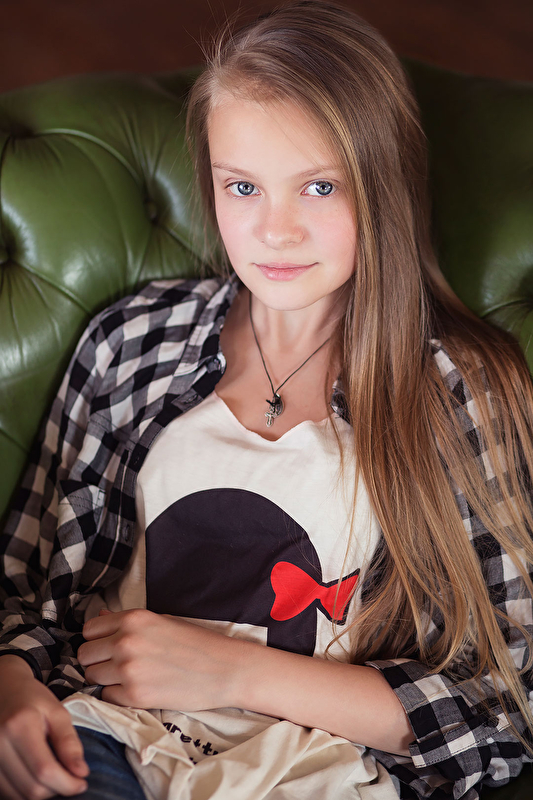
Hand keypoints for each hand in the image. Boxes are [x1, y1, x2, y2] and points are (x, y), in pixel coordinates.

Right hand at [0, 655, 88, 799]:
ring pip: (19, 796)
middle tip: (71, 778)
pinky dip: (26, 792)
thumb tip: (81, 772)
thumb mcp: (57, 712)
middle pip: (31, 788)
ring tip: (55, 775)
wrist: (4, 691)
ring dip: (42, 793)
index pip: (44, 769)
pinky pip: (7, 793)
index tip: (82, 783)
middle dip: (57, 789)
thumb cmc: (33, 700)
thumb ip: (69, 742)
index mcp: (20, 726)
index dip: (67, 783)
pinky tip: (38, 777)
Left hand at [79, 608, 248, 710]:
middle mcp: (125, 642)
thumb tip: (99, 617)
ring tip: (128, 677)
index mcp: (133, 618)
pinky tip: (137, 689)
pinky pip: (106, 696)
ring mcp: (128, 670)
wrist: (224, 669)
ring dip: (104, 678)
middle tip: (116, 664)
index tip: (108, 645)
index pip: (89, 629)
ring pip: (91, 676)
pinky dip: (117, 695)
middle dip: (97, 660)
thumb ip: (127, 621)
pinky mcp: (134, 696)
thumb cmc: (196, 642)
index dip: (97, 639)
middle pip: (84, 654)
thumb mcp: (162, 621)